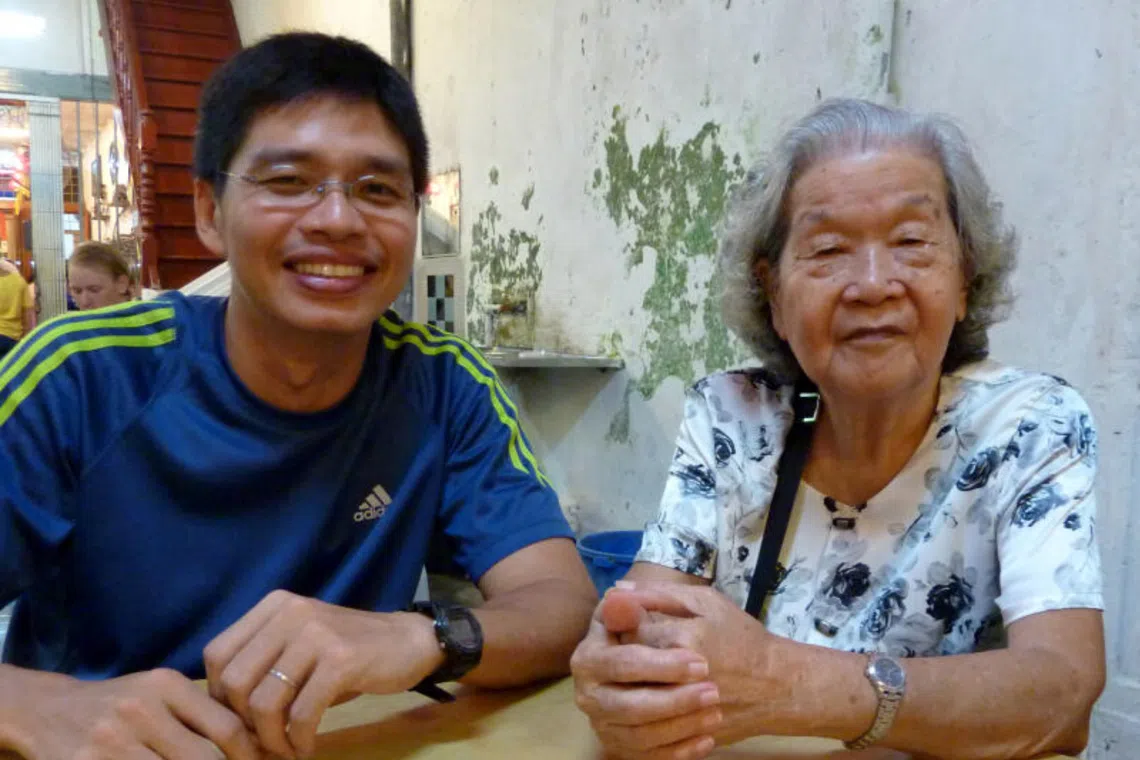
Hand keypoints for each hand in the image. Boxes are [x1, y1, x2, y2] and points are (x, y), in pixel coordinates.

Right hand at [9, 667, 259, 759]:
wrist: (48, 710)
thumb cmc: (120, 705)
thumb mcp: (160, 693)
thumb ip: (201, 714)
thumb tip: (254, 744)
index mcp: (165, 685)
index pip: (226, 728)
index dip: (249, 755)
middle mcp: (140, 710)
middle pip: (203, 759)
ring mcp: (111, 741)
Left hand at [204, 590, 443, 758]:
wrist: (410, 641)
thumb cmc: (350, 650)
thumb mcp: (300, 646)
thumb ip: (265, 666)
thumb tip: (226, 717)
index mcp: (274, 606)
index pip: (217, 654)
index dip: (218, 697)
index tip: (239, 723)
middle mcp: (290, 613)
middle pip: (234, 681)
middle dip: (242, 725)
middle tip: (260, 745)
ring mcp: (316, 634)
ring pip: (264, 701)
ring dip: (270, 739)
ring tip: (284, 751)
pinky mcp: (341, 659)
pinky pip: (303, 712)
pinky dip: (299, 739)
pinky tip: (307, 747)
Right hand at [570, 590, 722, 759]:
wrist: (684, 666)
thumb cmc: (671, 630)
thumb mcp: (665, 606)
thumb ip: (647, 599)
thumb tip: (621, 591)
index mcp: (589, 655)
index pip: (622, 662)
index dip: (660, 665)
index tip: (699, 663)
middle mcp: (589, 693)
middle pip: (629, 706)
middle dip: (673, 701)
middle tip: (712, 692)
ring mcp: (604, 724)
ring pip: (640, 736)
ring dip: (680, 727)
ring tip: (714, 713)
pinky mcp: (621, 747)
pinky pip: (647, 757)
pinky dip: (678, 751)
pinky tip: (706, 739)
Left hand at [615, 582, 789, 746]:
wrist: (776, 686)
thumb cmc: (741, 637)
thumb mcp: (706, 602)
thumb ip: (659, 594)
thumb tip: (617, 590)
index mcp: (683, 639)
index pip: (628, 632)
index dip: (625, 627)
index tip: (635, 624)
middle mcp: (679, 677)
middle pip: (625, 667)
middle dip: (627, 656)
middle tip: (643, 650)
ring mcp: (683, 711)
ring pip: (631, 699)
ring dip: (633, 685)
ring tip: (650, 674)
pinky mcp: (685, 734)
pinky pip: (647, 728)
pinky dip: (645, 714)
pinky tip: (656, 700)